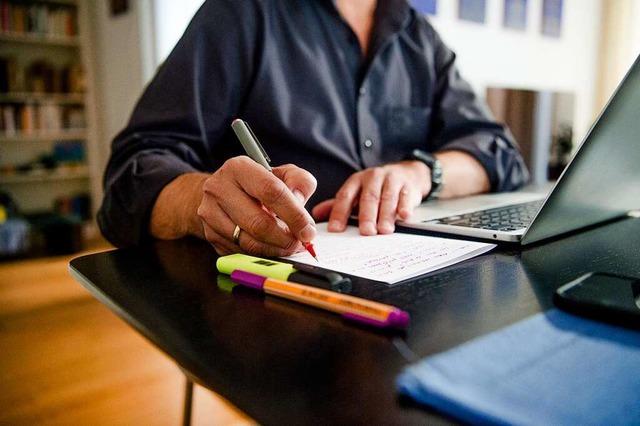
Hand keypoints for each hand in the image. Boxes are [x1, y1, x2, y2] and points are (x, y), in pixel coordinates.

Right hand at [197, 156, 316, 255]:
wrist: (222, 192)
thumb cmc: (257, 184)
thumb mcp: (282, 174)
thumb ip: (300, 182)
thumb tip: (300, 203)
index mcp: (239, 168)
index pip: (271, 192)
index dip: (294, 215)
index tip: (308, 230)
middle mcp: (219, 189)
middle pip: (258, 223)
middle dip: (285, 238)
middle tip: (300, 243)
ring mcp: (210, 213)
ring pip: (249, 242)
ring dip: (274, 249)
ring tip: (288, 246)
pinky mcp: (209, 234)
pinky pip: (240, 252)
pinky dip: (260, 254)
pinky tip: (270, 247)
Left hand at [312, 161, 428, 234]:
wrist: (406, 173)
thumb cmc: (377, 187)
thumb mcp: (356, 192)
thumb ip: (339, 204)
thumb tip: (316, 214)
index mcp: (356, 181)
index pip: (345, 196)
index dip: (339, 212)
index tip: (335, 229)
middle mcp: (373, 178)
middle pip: (368, 197)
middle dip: (366, 216)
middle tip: (366, 232)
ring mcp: (391, 180)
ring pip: (387, 198)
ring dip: (386, 215)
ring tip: (384, 230)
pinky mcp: (408, 186)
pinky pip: (406, 197)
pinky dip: (405, 207)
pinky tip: (404, 216)